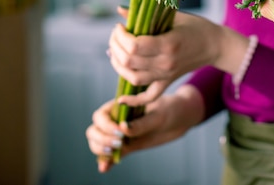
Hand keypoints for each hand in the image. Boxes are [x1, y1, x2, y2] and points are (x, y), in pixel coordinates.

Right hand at [85, 85, 203, 172]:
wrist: (179, 119)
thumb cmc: (169, 111)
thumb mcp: (158, 115)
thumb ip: (141, 123)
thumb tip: (123, 128)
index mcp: (120, 106)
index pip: (100, 116)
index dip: (106, 126)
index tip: (120, 132)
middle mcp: (116, 119)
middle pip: (94, 130)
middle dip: (101, 139)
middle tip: (119, 143)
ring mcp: (119, 134)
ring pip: (98, 142)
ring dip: (100, 150)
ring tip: (113, 154)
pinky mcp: (126, 146)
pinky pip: (110, 155)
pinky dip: (105, 161)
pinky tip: (105, 168)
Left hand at [107, 7, 247, 105]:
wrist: (216, 45)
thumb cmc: (196, 27)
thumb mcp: (173, 15)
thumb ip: (147, 14)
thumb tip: (120, 11)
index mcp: (168, 44)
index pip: (133, 46)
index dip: (120, 36)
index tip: (120, 26)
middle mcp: (165, 63)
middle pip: (129, 61)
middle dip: (115, 46)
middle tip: (116, 35)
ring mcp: (166, 75)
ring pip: (132, 78)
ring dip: (118, 65)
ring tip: (115, 51)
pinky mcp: (167, 82)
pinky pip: (148, 97)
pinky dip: (134, 101)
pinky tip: (121, 98)